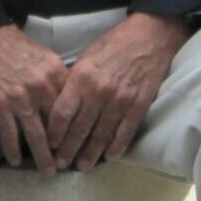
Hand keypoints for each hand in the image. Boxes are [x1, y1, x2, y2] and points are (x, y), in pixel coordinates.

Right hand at [0, 23, 67, 171]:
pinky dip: (12, 148)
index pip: (75, 108)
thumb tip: (74, 100)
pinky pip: (8, 132)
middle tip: (73, 165)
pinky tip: (16, 161)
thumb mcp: (48, 57)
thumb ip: (61, 79)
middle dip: (66, 148)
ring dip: (43, 156)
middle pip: (59, 126)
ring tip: (50, 171)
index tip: (87, 143)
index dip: (81, 128)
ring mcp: (20, 98)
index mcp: (58, 75)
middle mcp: (42, 89)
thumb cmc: (18, 45)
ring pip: (36, 134)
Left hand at [43, 11, 188, 169]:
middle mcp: (99, 92)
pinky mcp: (140, 103)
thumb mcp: (86, 57)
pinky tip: (111, 156)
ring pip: (102, 133)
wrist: (150, 35)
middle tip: (61, 164)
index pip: (62, 113)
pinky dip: (118, 145)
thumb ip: (75, 81)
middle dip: (68, 149)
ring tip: (83, 166)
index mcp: (81, 78)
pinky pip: (127, 130)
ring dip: (91, 152)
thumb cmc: (115, 43)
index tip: (49, 144)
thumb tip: (64, 103)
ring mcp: (121, 99)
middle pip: (80, 128)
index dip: (55, 133)